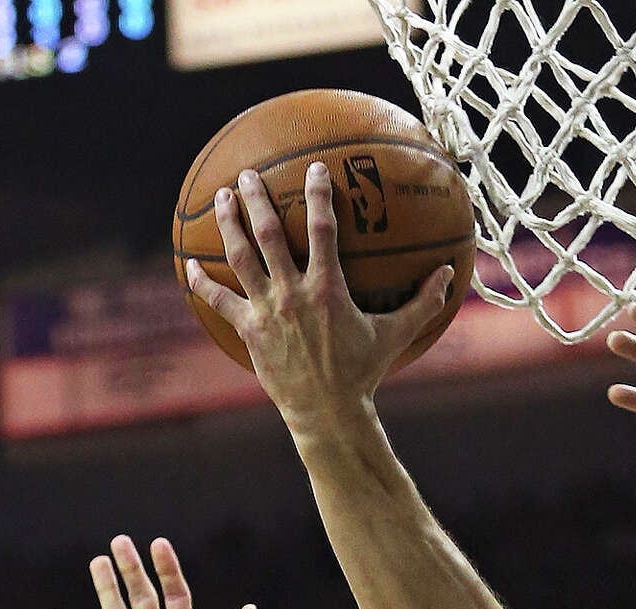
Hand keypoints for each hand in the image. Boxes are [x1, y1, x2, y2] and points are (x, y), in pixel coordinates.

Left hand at [184, 163, 451, 428]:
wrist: (328, 411)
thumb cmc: (365, 372)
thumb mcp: (396, 335)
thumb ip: (423, 302)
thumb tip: (449, 273)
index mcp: (328, 289)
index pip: (321, 229)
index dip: (318, 195)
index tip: (315, 170)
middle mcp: (292, 293)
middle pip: (267, 233)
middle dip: (256, 198)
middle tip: (249, 173)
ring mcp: (266, 310)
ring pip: (239, 256)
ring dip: (228, 223)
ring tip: (221, 198)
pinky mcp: (248, 329)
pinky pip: (218, 299)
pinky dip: (200, 281)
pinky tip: (186, 265)